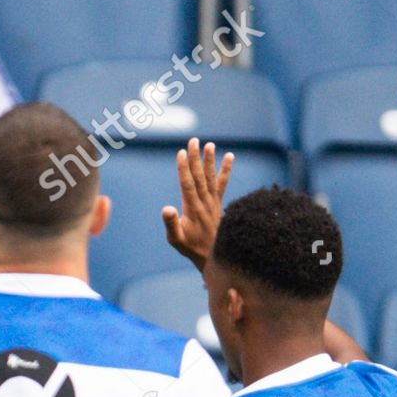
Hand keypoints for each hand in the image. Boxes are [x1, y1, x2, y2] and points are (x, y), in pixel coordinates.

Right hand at [160, 139, 232, 270]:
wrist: (214, 256)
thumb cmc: (191, 247)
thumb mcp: (176, 239)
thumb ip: (171, 224)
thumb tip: (166, 208)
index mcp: (192, 209)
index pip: (187, 184)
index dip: (184, 168)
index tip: (181, 152)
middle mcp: (205, 203)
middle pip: (199, 176)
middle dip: (195, 158)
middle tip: (193, 141)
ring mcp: (213, 202)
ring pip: (211, 177)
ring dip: (210, 160)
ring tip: (210, 144)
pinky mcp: (219, 203)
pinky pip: (223, 184)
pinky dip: (226, 170)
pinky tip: (230, 157)